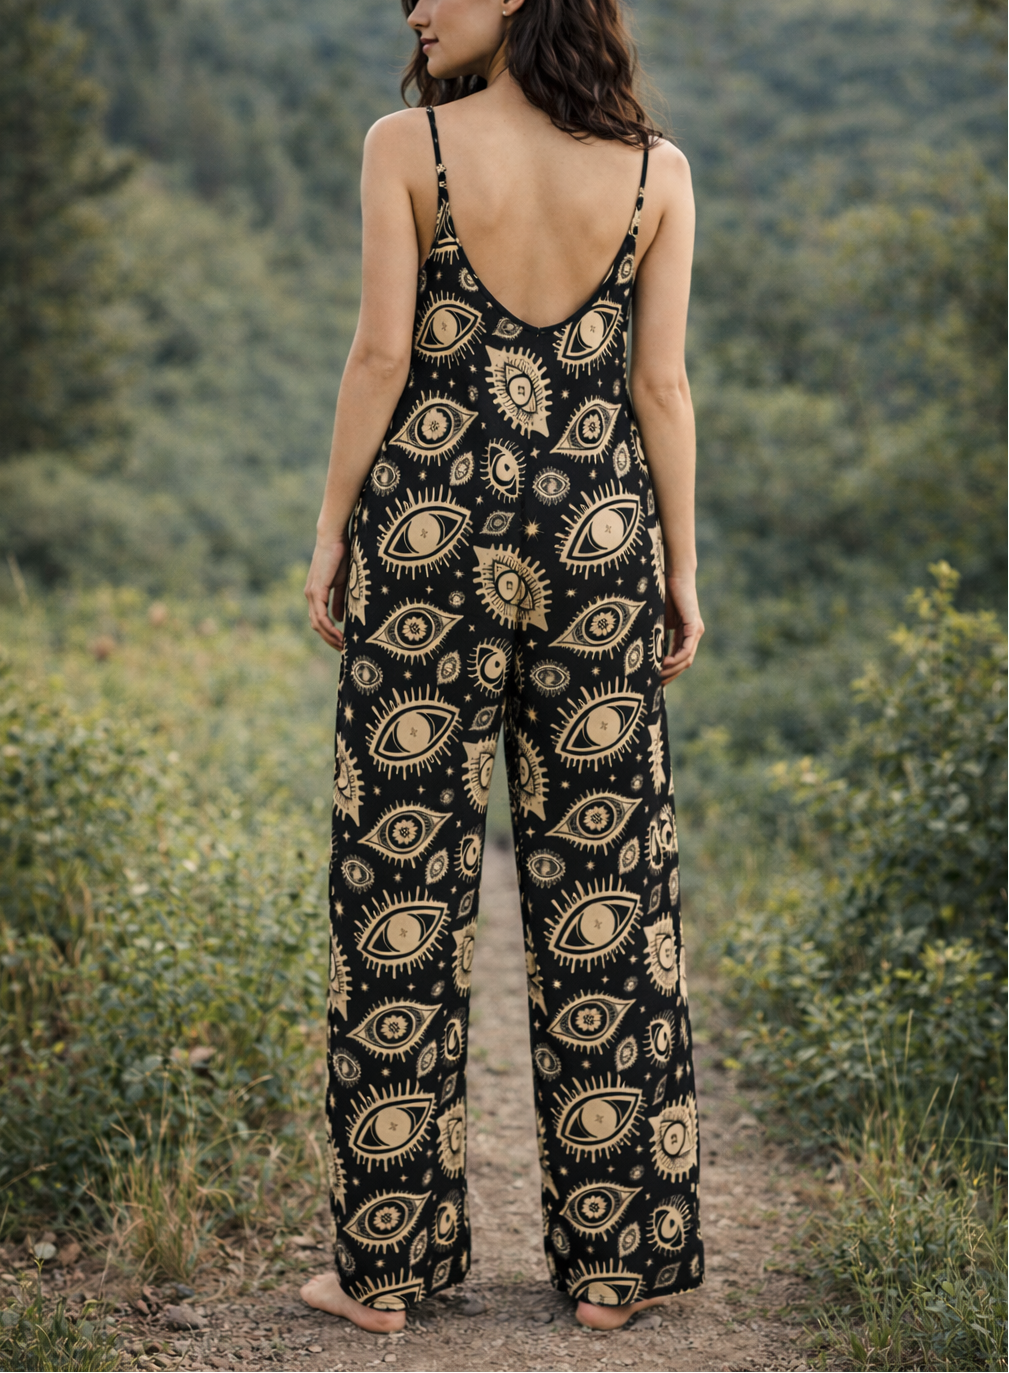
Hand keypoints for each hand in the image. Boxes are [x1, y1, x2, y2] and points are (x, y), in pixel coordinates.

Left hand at [305, 534, 348, 649]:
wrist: (334, 539)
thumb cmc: (340, 557)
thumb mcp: (343, 583)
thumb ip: (339, 601)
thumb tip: (338, 619)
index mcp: (315, 594)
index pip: (319, 620)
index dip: (329, 633)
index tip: (342, 643)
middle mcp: (310, 596)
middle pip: (316, 626)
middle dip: (329, 640)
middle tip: (343, 650)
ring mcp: (311, 594)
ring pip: (317, 624)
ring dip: (330, 637)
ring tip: (343, 646)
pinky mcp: (316, 591)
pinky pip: (321, 615)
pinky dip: (329, 627)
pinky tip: (339, 634)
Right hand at [661, 573, 702, 684]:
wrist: (674, 575)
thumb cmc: (664, 593)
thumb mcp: (658, 619)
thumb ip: (656, 634)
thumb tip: (643, 651)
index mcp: (686, 634)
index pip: (679, 659)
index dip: (668, 671)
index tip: (654, 680)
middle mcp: (694, 634)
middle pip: (684, 663)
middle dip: (670, 676)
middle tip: (655, 684)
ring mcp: (695, 631)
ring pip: (687, 659)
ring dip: (672, 670)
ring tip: (657, 676)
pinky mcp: (694, 626)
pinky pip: (687, 649)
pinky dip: (677, 658)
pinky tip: (665, 663)